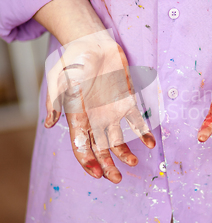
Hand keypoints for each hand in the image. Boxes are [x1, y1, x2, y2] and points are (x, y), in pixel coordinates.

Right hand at [44, 31, 155, 182]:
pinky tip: (151, 142)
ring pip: (118, 140)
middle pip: (100, 149)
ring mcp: (111, 111)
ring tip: (134, 163)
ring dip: (125, 153)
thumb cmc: (73, 59)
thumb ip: (55, 101)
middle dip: (108, 166)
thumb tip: (50, 124)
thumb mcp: (60, 78)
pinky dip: (143, 132)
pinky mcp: (126, 101)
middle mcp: (95, 118)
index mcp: (78, 117)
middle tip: (117, 179)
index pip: (81, 146)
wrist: (92, 42)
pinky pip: (136, 120)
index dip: (87, 162)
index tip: (97, 174)